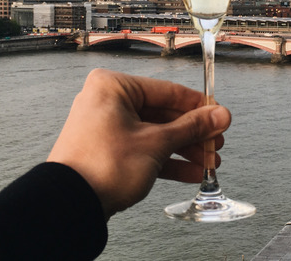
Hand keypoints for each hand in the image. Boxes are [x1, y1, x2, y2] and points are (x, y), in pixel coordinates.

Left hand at [47, 68, 230, 218]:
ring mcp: (106, 128)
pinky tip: (190, 172)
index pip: (168, 91)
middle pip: (163, 114)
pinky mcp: (107, 151)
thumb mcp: (156, 142)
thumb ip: (191, 127)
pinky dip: (166, 161)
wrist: (71, 204)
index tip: (219, 116)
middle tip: (215, 143)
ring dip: (184, 149)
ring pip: (155, 134)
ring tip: (208, 162)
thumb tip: (219, 115)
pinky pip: (143, 149)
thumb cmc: (101, 166)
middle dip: (193, 134)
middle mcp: (107, 102)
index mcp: (114, 87)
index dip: (198, 106)